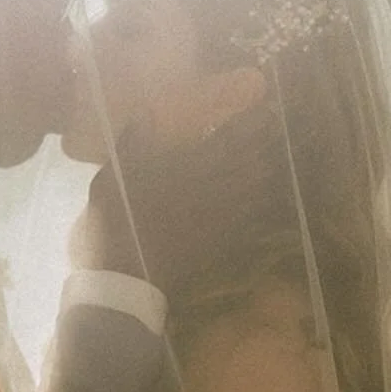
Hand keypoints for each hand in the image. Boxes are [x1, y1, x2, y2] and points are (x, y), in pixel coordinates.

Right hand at [82, 110, 283, 294]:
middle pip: (246, 164)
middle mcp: (208, 190)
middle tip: (279, 133)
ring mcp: (216, 218)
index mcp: (184, 170)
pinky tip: (264, 201)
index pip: (225, 142)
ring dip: (266, 175)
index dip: (248, 127)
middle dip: (264, 147)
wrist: (127, 277)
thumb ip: (132, 146)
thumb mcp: (111, 179)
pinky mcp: (217, 241)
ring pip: (250, 191)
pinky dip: (258, 208)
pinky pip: (246, 221)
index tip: (266, 113)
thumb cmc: (115, 225)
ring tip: (276, 161)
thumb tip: (145, 114)